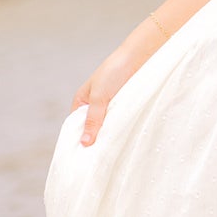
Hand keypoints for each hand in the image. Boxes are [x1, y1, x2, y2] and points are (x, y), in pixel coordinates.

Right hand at [72, 19, 163, 146]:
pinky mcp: (125, 108)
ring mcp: (111, 108)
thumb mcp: (100, 97)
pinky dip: (122, 130)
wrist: (140, 56)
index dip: (79, 140)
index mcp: (82, 102)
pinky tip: (124, 141)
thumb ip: (93, 120)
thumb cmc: (114, 71)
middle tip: (98, 160)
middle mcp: (95, 106)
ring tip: (111, 155)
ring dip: (110, 137)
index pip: (76, 127)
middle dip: (96, 141)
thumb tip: (84, 143)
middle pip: (93, 129)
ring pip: (108, 128)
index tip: (83, 158)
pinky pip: (121, 123)